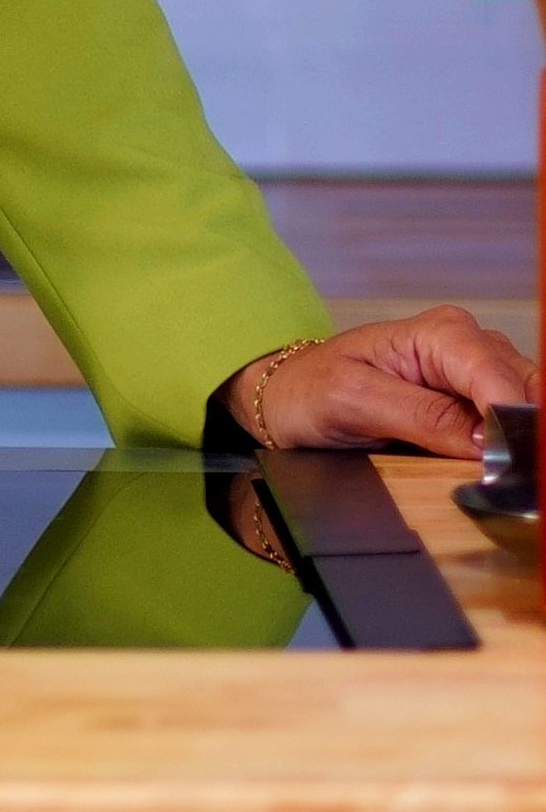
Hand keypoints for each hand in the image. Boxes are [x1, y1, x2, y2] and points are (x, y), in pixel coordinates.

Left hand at [222, 307, 538, 457]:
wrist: (290, 395)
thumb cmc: (312, 389)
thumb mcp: (353, 401)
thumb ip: (422, 417)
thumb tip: (486, 442)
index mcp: (440, 333)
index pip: (497, 377)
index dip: (509, 423)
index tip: (504, 466)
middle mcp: (468, 344)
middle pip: (523, 391)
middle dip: (520, 435)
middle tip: (509, 478)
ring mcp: (476, 372)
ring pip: (526, 408)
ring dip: (519, 442)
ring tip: (503, 477)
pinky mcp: (476, 401)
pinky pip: (513, 423)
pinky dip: (512, 446)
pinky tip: (498, 467)